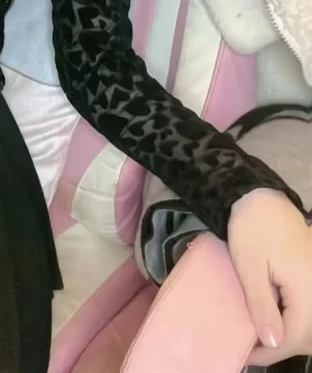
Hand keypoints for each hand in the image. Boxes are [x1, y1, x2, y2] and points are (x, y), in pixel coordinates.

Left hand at [228, 188, 311, 365]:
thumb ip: (262, 306)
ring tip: (262, 334)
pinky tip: (275, 316)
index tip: (246, 354)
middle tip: (254, 347)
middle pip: (308, 334)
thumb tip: (273, 344)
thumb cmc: (252, 228)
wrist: (261, 196)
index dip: (270, 351)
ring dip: (291, 333)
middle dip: (284, 346)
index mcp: (307, 288)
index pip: (294, 336)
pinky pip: (309, 307)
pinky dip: (295, 317)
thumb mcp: (249, 267)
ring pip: (310, 323)